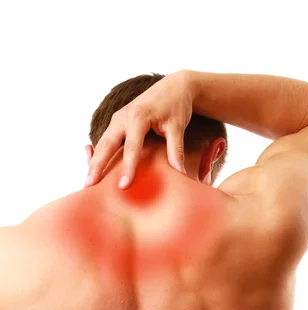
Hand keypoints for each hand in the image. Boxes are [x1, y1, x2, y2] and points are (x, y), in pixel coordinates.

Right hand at [86, 70, 192, 188]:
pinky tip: (93, 167)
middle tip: (89, 186)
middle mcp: (123, 116)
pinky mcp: (118, 122)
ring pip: (102, 142)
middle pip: (107, 144)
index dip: (127, 168)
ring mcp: (118, 118)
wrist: (174, 86)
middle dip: (97, 165)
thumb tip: (180, 173)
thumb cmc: (176, 106)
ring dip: (94, 161)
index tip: (123, 186)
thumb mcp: (178, 126)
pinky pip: (105, 139)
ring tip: (88, 182)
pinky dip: (98, 153)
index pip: (131, 148)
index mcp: (138, 116)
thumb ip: (176, 149)